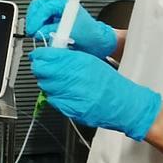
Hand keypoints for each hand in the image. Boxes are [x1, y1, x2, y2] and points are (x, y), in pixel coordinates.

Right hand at [25, 0, 116, 58]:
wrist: (98, 43)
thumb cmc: (92, 35)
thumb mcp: (73, 32)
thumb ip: (55, 31)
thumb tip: (40, 32)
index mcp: (64, 4)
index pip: (43, 6)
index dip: (36, 18)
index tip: (33, 30)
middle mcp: (58, 8)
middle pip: (37, 7)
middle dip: (33, 20)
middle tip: (32, 32)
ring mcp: (55, 16)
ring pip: (37, 15)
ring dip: (35, 25)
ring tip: (37, 35)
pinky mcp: (54, 24)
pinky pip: (41, 24)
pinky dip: (38, 30)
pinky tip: (42, 37)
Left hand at [28, 47, 160, 140]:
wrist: (124, 105)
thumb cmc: (110, 83)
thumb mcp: (91, 61)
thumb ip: (69, 57)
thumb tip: (51, 53)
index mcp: (79, 62)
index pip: (46, 56)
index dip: (40, 55)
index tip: (39, 55)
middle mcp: (73, 77)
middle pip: (41, 71)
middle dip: (41, 68)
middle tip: (45, 68)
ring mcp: (71, 94)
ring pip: (45, 86)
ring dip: (47, 83)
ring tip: (59, 82)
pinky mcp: (70, 109)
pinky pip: (53, 100)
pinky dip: (55, 96)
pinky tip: (65, 93)